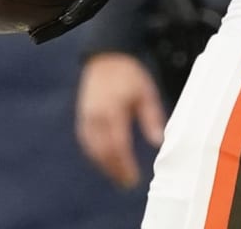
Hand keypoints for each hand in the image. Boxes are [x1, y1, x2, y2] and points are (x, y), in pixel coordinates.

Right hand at [76, 53, 166, 189]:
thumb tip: (158, 142)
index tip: (134, 178)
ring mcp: (86, 116)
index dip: (125, 164)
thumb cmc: (130, 76)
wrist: (106, 57)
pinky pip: (87, 141)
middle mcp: (96, 115)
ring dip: (104, 165)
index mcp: (113, 110)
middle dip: (114, 169)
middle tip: (128, 183)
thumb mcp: (146, 93)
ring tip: (119, 176)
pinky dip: (96, 154)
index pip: (117, 145)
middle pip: (103, 151)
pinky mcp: (82, 116)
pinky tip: (106, 162)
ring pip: (92, 148)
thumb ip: (151, 117)